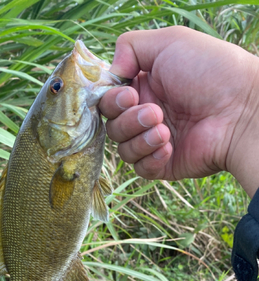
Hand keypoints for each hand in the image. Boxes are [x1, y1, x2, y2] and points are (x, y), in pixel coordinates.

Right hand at [100, 27, 258, 196]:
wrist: (240, 110)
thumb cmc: (209, 71)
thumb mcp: (169, 42)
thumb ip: (129, 47)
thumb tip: (112, 73)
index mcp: (146, 86)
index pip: (110, 99)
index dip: (112, 100)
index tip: (128, 95)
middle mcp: (147, 114)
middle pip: (112, 125)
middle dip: (127, 119)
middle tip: (155, 112)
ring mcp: (154, 140)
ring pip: (123, 149)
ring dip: (140, 138)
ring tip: (166, 130)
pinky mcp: (163, 164)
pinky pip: (139, 168)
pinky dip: (149, 157)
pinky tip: (169, 147)